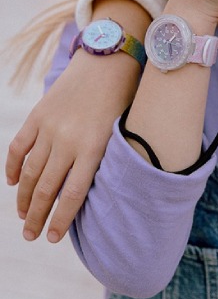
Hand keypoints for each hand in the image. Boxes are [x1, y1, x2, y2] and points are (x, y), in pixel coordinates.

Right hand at [5, 0, 148, 242]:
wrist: (109, 59)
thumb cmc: (124, 97)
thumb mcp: (122, 131)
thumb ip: (105, 159)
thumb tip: (90, 190)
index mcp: (95, 147)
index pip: (73, 194)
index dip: (61, 220)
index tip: (53, 238)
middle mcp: (69, 140)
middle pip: (47, 188)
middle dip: (37, 216)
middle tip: (32, 235)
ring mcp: (50, 127)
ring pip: (29, 172)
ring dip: (24, 197)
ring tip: (24, 216)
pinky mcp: (38, 115)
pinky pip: (18, 147)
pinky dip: (12, 166)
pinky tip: (13, 182)